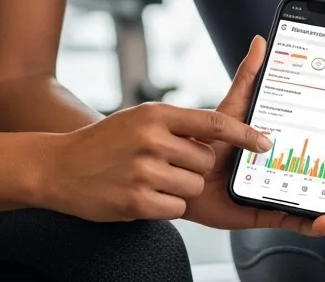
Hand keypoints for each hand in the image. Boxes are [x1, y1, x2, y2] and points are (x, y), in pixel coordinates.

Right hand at [40, 89, 274, 222]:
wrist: (59, 167)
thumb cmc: (106, 142)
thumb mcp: (140, 119)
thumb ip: (177, 123)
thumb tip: (219, 133)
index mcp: (156, 115)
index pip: (214, 123)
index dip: (244, 134)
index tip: (265, 143)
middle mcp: (151, 140)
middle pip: (205, 161)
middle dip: (194, 168)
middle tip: (167, 166)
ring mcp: (143, 171)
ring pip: (192, 187)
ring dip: (179, 189)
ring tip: (150, 179)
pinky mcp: (136, 202)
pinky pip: (175, 208)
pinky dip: (165, 207)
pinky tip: (143, 195)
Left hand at [182, 35, 324, 235]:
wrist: (182, 172)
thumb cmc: (210, 140)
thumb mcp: (233, 106)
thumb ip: (249, 77)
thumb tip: (260, 41)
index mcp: (289, 136)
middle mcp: (292, 162)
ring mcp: (285, 187)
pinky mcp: (270, 211)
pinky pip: (298, 220)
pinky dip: (315, 222)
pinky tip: (324, 217)